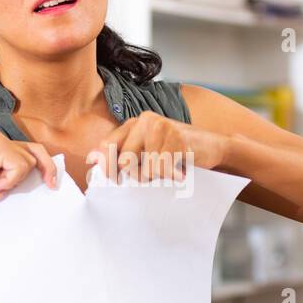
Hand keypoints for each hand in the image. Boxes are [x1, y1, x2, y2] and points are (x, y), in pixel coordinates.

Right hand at [0, 126, 57, 211]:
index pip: (28, 148)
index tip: (50, 181)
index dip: (43, 164)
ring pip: (27, 162)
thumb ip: (12, 171)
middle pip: (35, 149)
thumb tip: (40, 174)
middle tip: (51, 184)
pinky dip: (8, 181)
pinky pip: (18, 167)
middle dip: (47, 167)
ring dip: (13, 181)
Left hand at [84, 110, 228, 184]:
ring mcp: (161, 127)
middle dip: (135, 176)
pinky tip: (178, 169)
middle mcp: (144, 121)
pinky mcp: (177, 138)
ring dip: (155, 177)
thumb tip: (91, 160)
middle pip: (124, 161)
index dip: (106, 167)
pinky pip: (162, 169)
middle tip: (149, 176)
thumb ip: (122, 153)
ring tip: (167, 170)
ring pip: (144, 169)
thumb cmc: (176, 152)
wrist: (212, 146)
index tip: (114, 181)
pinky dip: (169, 175)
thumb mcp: (147, 150)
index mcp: (133, 123)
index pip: (106, 145)